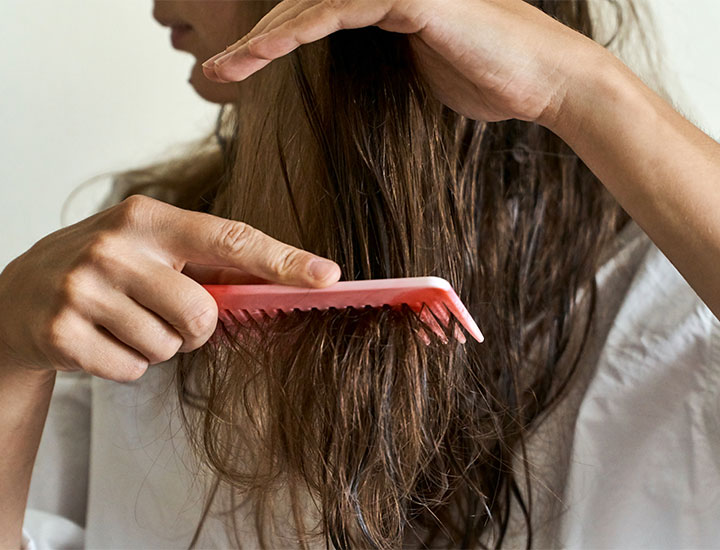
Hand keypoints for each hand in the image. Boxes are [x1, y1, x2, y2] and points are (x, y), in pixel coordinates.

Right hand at [0, 195, 340, 381]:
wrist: (21, 293)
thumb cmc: (108, 268)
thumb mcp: (154, 250)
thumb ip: (211, 266)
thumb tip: (284, 282)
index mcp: (148, 219)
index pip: (229, 239)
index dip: (283, 260)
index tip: (327, 276)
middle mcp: (114, 246)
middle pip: (202, 314)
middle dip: (194, 327)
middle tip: (163, 313)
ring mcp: (83, 289)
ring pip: (169, 347)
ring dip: (158, 345)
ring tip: (124, 321)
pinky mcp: (62, 333)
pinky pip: (133, 369)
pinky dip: (127, 364)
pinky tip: (102, 339)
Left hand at [201, 0, 599, 124]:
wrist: (543, 81)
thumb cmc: (487, 80)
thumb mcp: (417, 71)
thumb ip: (377, 60)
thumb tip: (344, 78)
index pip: (314, 12)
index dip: (271, 39)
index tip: (236, 71)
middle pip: (301, 3)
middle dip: (253, 39)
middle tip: (212, 70)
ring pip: (309, 3)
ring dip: (260, 39)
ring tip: (220, 72)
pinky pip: (335, 10)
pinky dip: (294, 32)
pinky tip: (258, 56)